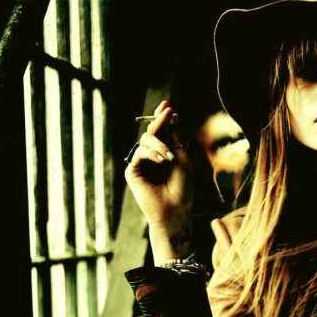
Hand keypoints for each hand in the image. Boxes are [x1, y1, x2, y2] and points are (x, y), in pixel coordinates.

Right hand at [124, 99, 194, 238]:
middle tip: (167, 113)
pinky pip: (139, 153)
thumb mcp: (183, 158)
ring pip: (145, 140)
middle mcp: (152, 157)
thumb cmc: (183, 188)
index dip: (163, 117)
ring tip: (170, 157)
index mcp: (165, 153)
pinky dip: (151, 154)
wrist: (175, 210)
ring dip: (159, 144)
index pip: (161, 131)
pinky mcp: (132, 172)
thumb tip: (171, 114)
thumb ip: (176, 137)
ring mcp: (141, 164)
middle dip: (160, 121)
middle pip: (152, 131)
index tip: (168, 105)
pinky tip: (162, 161)